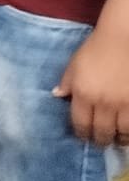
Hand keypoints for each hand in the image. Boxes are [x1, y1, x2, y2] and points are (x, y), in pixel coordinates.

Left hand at [54, 28, 128, 145]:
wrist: (123, 39)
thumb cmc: (96, 49)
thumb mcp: (75, 64)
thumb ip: (67, 82)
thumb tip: (58, 96)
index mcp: (83, 93)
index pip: (80, 123)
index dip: (81, 133)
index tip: (83, 136)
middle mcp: (104, 103)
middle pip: (102, 132)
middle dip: (100, 140)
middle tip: (100, 141)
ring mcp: (125, 104)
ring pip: (123, 133)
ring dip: (119, 139)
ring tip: (117, 139)